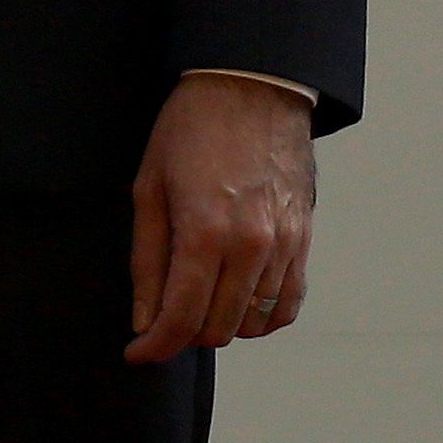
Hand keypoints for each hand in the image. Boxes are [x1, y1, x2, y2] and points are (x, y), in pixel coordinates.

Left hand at [127, 72, 316, 361]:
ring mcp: (284, 245)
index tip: (138, 353)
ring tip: (196, 302)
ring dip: (220, 325)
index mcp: (204, 232)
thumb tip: (145, 320)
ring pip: (254, 323)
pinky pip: (287, 304)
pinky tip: (236, 302)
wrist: (250, 89)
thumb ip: (147, 262)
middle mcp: (251, 246)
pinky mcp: (304, 240)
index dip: (155, 346)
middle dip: (183, 333)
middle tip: (161, 316)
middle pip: (217, 328)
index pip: (181, 317)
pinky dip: (261, 316)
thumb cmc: (190, 131)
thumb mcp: (149, 189)